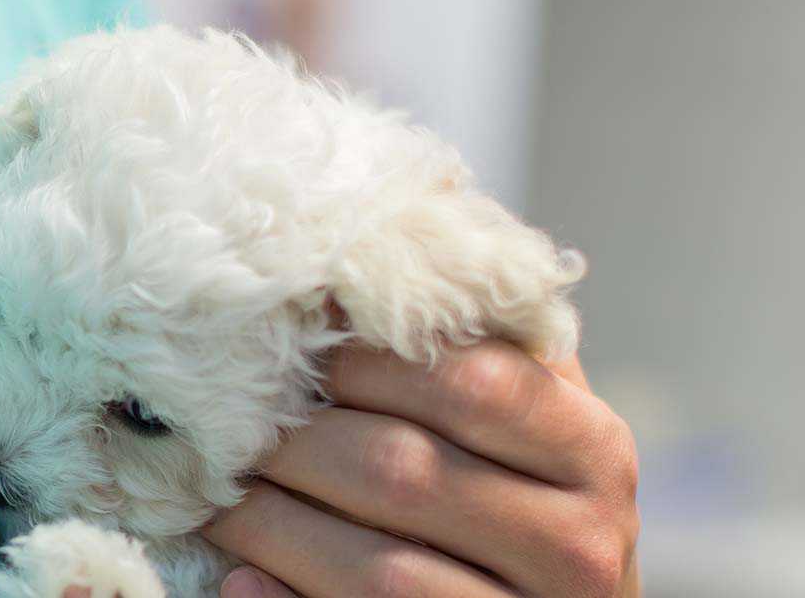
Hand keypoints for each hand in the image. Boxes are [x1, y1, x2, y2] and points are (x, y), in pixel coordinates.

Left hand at [203, 341, 639, 596]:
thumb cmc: (528, 508)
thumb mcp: (531, 423)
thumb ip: (480, 347)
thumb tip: (377, 241)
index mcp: (593, 451)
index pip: (466, 381)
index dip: (361, 360)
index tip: (287, 346)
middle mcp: (580, 542)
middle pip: (402, 474)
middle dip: (292, 444)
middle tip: (218, 422)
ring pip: (376, 570)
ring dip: (271, 527)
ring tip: (211, 496)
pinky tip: (243, 578)